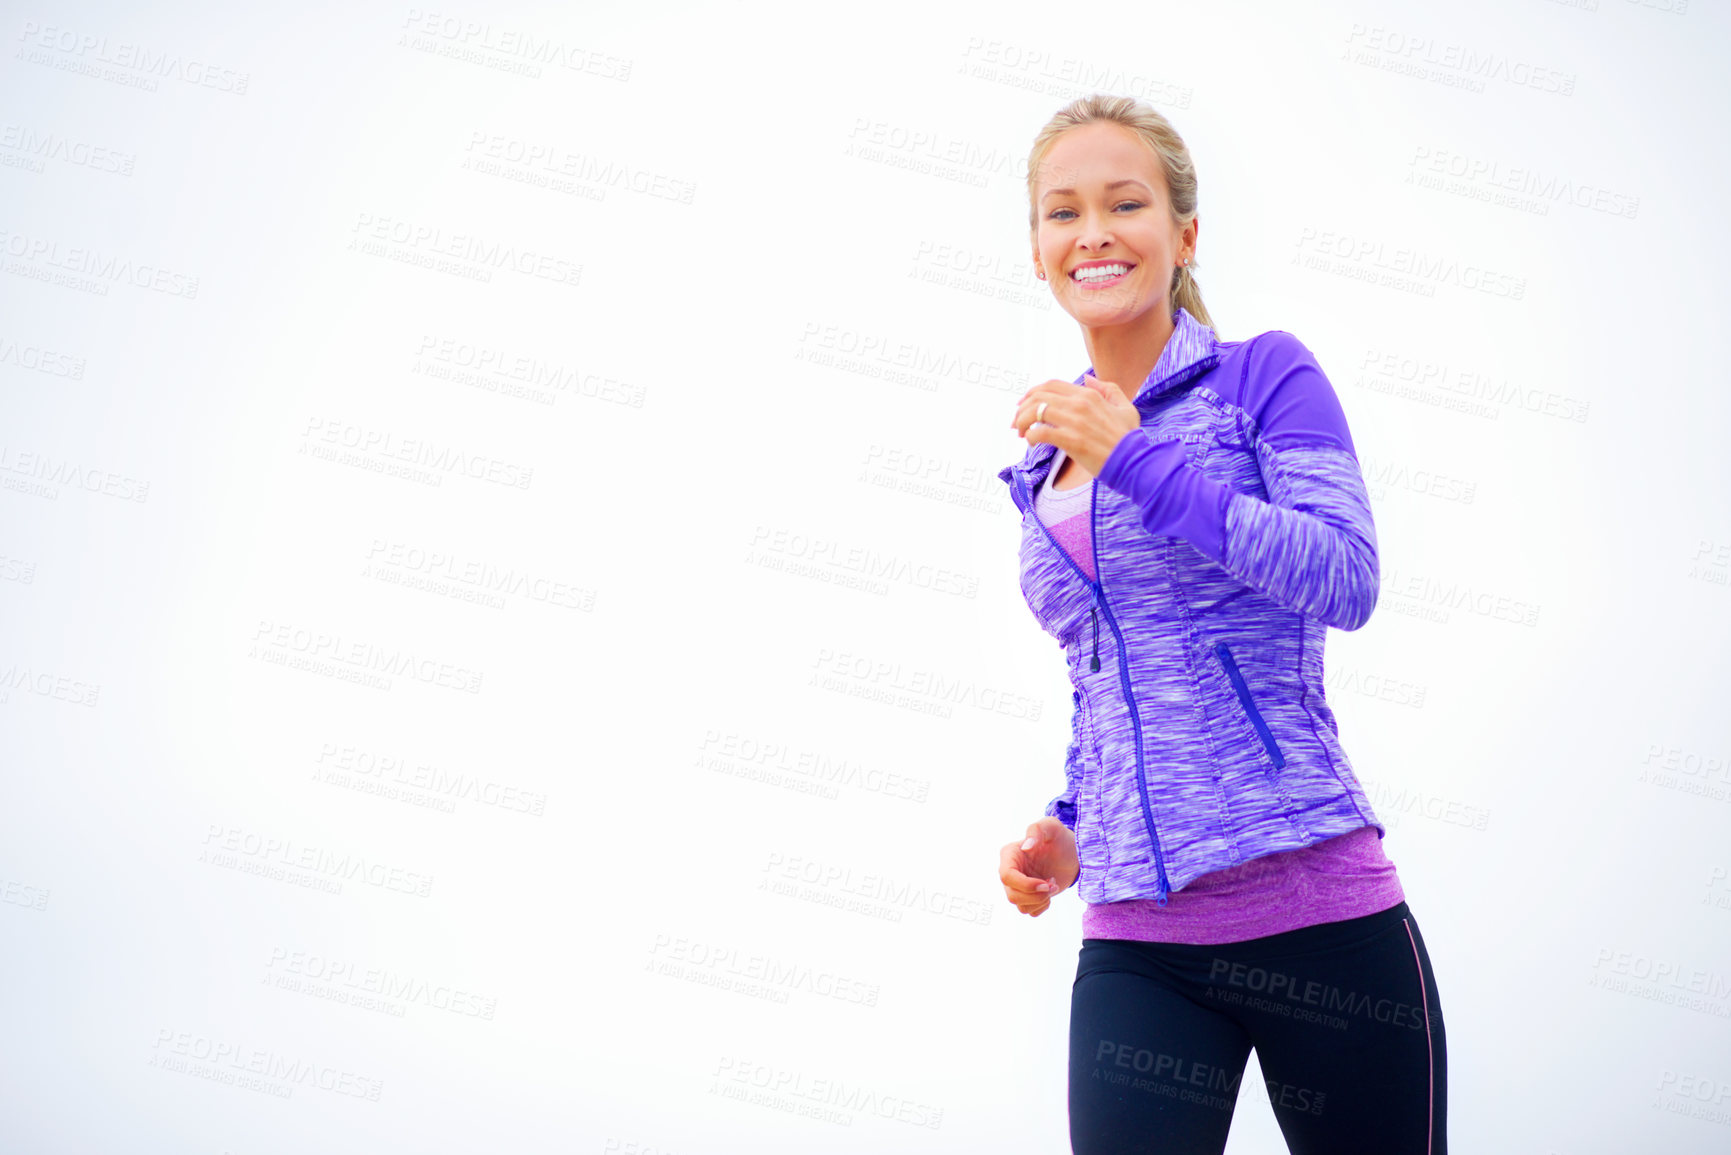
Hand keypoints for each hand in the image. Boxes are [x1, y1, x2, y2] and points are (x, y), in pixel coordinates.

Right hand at [998, 817, 1079, 916]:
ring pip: (1020, 906)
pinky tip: (1050, 892)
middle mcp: (1010, 871)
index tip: (1045, 884)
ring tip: (1053, 885)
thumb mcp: (1051, 826)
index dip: (1025, 884)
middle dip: (1035, 895)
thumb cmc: (1059, 837)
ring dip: (1041, 900)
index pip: (1006, 876)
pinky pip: (1030, 911)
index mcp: (1009, 854)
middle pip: (1012, 895)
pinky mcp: (1028, 897)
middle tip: (1053, 885)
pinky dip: (1042, 906)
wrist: (1072, 853)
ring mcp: (1018, 886)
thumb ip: (1037, 830)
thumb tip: (1026, 847)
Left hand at [1010, 374, 1141, 477]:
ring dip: (1022, 422)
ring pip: (1036, 412)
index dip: (1032, 393)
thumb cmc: (1129, 438)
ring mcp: (1076, 422)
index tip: (1023, 405)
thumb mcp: (1125, 407)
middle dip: (1022, 408)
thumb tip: (1087, 379)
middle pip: (1039, 396)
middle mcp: (1080, 404)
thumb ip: (1108, 389)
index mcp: (1089, 395)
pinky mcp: (1072, 441)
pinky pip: (1041, 433)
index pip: (1051, 385)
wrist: (1135, 462)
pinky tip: (1032, 443)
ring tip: (1021, 433)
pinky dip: (1031, 437)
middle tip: (1016, 422)